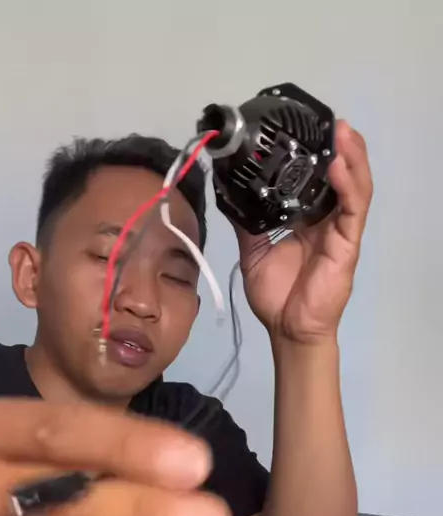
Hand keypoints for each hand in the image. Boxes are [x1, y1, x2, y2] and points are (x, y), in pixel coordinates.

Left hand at [236, 121, 372, 344]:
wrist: (287, 329)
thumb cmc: (276, 294)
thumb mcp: (254, 250)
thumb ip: (247, 222)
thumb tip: (228, 193)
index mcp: (306, 220)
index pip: (315, 179)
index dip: (313, 153)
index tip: (300, 128)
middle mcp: (326, 220)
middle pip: (339, 175)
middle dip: (336, 146)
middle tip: (325, 119)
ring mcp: (339, 230)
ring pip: (354, 185)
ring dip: (350, 156)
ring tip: (341, 131)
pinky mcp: (347, 244)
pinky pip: (352, 209)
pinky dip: (347, 184)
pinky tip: (338, 165)